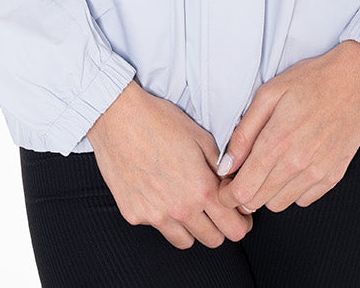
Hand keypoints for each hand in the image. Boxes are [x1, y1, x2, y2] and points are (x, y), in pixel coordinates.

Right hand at [86, 81, 252, 249]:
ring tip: (189, 205)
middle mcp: (180, 208)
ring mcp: (155, 216)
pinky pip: (158, 227)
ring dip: (193, 228)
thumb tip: (233, 185)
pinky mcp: (134, 215)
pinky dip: (163, 217)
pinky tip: (160, 194)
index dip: (242, 222)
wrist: (118, 117)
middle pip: (214, 240)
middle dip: (220, 227)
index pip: (234, 228)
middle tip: (217, 210)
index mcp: (201, 188)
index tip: (240, 215)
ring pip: (186, 242)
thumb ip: (221, 167)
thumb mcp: (200, 137)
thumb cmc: (158, 121)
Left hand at [216, 41, 359, 214]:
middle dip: (243, 193)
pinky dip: (293, 190)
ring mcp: (317, 172)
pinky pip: (303, 200)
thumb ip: (244, 132)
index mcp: (276, 141)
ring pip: (278, 204)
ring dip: (268, 192)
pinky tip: (293, 167)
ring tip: (270, 167)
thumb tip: (226, 165)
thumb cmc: (311, 81)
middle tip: (244, 173)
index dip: (227, 193)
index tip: (225, 184)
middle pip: (257, 202)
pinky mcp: (333, 176)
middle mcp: (297, 163)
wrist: (356, 80)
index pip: (242, 191)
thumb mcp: (269, 94)